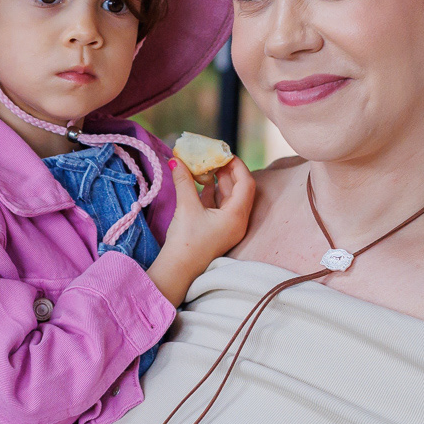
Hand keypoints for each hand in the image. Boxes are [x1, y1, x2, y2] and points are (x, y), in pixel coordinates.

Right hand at [146, 155, 255, 306]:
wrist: (178, 271)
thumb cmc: (186, 242)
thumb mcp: (186, 207)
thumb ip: (184, 181)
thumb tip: (176, 160)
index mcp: (237, 216)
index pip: (246, 183)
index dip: (236, 165)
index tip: (223, 152)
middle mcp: (237, 221)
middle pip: (239, 188)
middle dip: (227, 170)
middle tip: (213, 155)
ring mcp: (228, 226)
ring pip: (228, 196)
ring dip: (218, 180)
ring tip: (206, 165)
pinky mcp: (217, 229)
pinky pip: (219, 205)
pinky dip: (211, 192)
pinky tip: (201, 180)